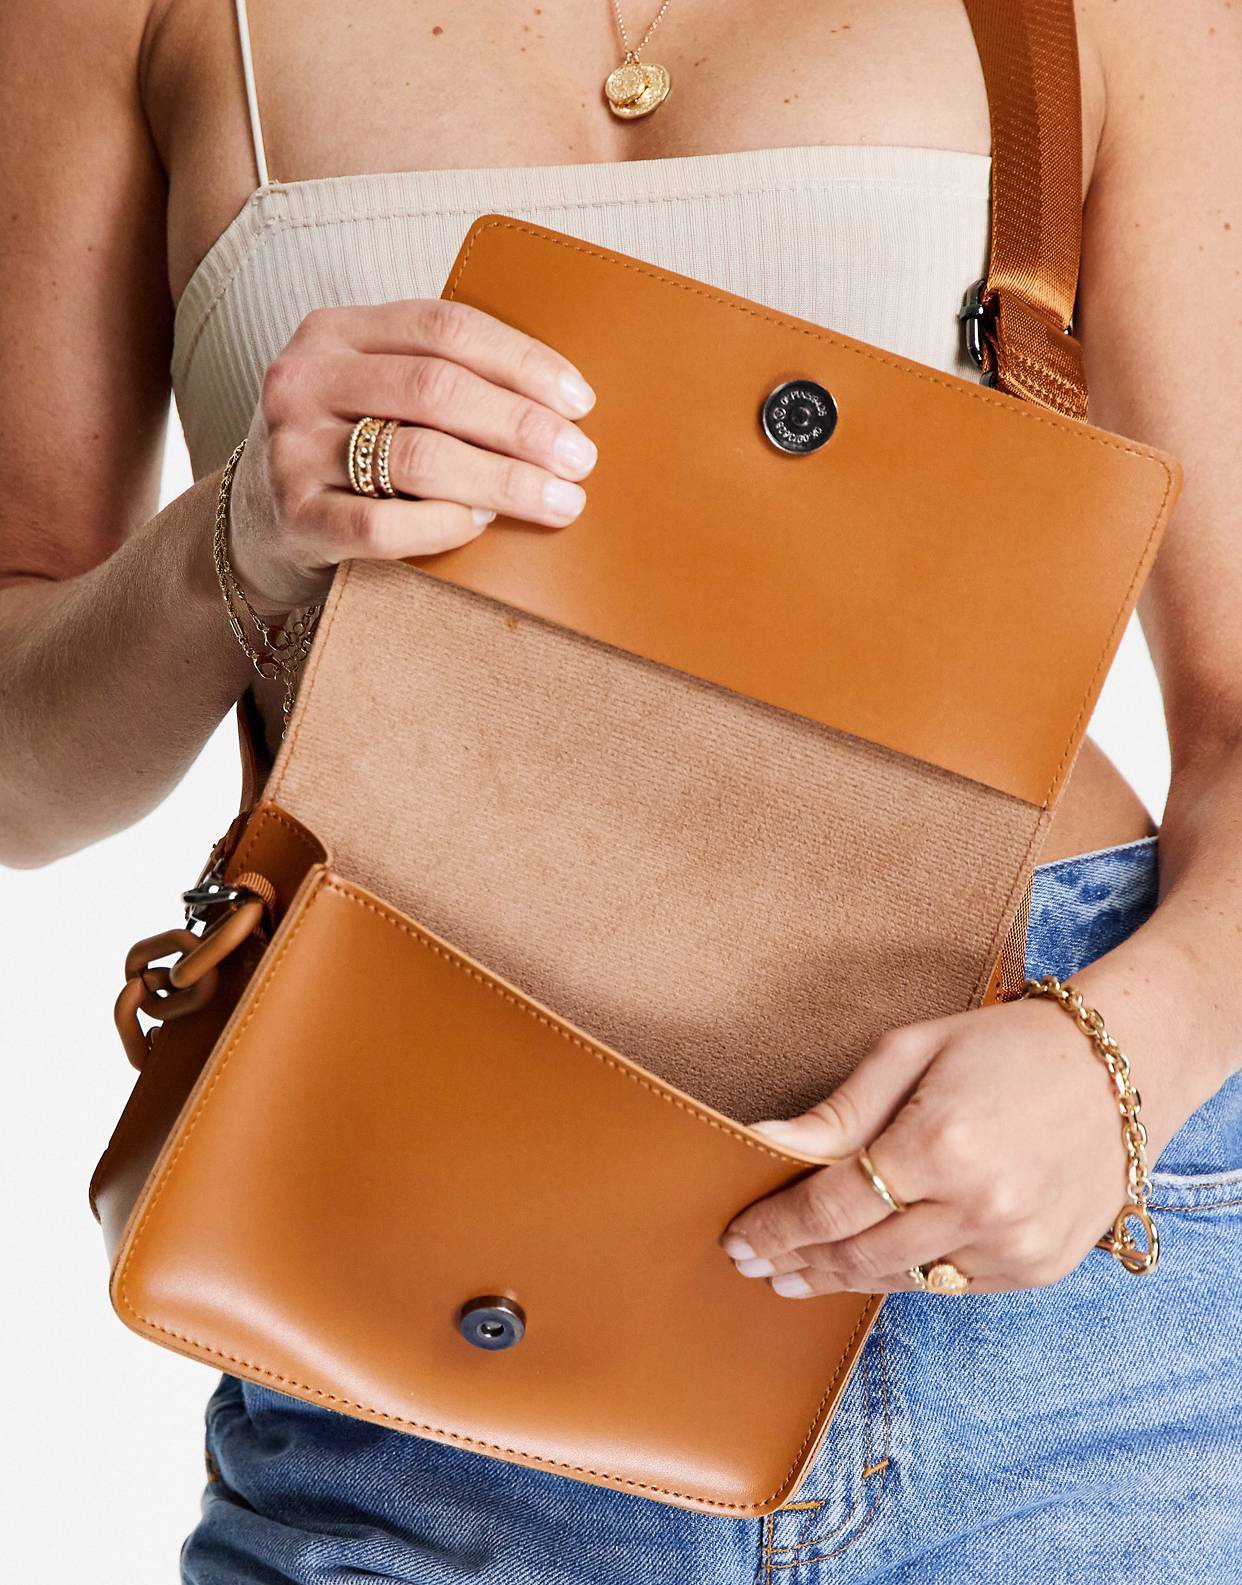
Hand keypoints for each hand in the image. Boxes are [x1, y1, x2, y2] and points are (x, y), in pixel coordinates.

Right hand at [226, 298, 598, 613]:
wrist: (256, 528)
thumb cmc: (345, 454)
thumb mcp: (371, 393)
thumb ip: (437, 380)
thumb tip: (559, 405)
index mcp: (334, 331)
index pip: (443, 327)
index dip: (521, 361)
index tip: (580, 401)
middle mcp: (304, 380)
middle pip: (437, 390)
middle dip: (522, 427)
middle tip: (580, 460)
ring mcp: (292, 450)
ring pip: (417, 458)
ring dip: (501, 481)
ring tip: (554, 500)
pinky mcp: (295, 518)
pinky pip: (384, 526)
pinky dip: (444, 525)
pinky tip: (481, 524)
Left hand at [718, 990, 1167, 1295]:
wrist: (1121, 1068)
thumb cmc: (1004, 1045)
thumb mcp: (912, 1051)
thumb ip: (839, 1111)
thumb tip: (763, 1143)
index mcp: (940, 1143)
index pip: (831, 1207)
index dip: (776, 1228)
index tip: (736, 1238)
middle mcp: (980, 1206)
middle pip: (859, 1255)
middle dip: (797, 1261)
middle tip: (753, 1265)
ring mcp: (1014, 1246)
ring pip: (902, 1281)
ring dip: (842, 1279)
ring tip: (795, 1275)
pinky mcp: (1039, 1267)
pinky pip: (951, 1286)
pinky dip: (906, 1277)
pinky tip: (869, 1267)